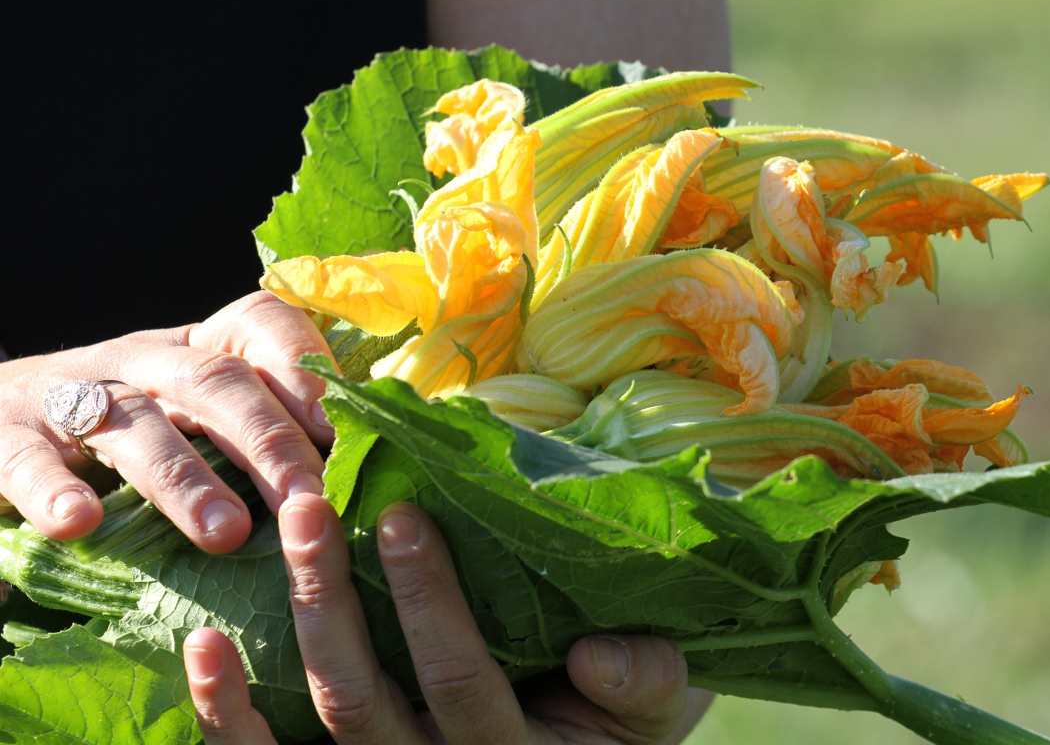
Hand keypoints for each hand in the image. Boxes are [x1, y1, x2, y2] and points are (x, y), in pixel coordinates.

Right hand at [0, 292, 334, 551]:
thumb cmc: (121, 429)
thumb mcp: (191, 414)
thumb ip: (256, 433)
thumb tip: (355, 479)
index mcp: (196, 351)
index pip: (258, 326)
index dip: (303, 367)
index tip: (344, 427)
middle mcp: (140, 361)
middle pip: (213, 381)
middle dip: (268, 440)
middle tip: (309, 499)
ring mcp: (70, 395)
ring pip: (134, 424)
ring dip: (184, 478)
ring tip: (226, 532)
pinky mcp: (2, 436)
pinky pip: (27, 458)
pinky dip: (54, 488)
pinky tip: (81, 522)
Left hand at [183, 495, 712, 743]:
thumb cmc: (625, 712)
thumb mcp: (663, 695)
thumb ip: (647, 679)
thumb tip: (596, 656)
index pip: (462, 686)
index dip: (430, 607)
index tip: (406, 514)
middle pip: (367, 704)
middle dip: (334, 600)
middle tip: (313, 508)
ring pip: (319, 723)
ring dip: (292, 624)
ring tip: (281, 533)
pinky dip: (228, 717)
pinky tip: (204, 646)